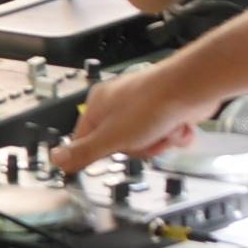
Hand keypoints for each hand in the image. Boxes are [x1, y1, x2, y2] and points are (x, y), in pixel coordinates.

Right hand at [50, 63, 208, 174]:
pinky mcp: (164, 111)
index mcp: (98, 105)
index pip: (84, 139)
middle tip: (143, 140)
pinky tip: (177, 127)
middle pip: (118, 145)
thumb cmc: (151, 105)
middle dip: (136, 148)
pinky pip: (163, 135)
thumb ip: (84, 151)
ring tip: (164, 131)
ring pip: (144, 142)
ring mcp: (143, 107)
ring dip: (158, 143)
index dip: (96, 153)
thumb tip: (56, 159)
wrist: (191, 88)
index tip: (108, 159)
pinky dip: (173, 136)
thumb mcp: (111, 137)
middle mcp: (118, 104)